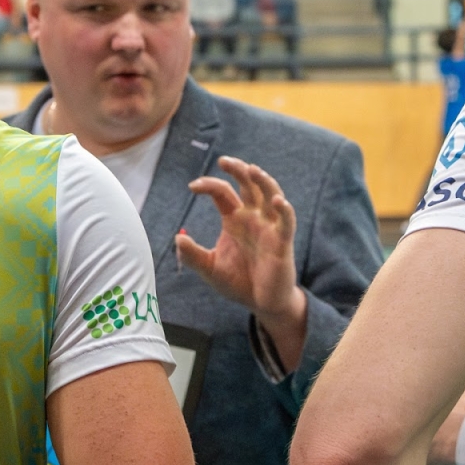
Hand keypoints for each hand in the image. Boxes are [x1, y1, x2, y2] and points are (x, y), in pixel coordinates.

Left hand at [176, 157, 304, 365]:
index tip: (192, 186)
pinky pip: (286, 221)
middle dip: (238, 169)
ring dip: (263, 181)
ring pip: (270, 194)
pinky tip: (277, 201)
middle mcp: (252, 217)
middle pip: (248, 184)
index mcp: (234, 219)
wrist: (261, 303)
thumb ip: (193, 256)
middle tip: (224, 161)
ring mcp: (269, 227)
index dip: (209, 184)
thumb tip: (178, 237)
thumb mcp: (210, 269)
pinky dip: (284, 210)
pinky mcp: (282, 241)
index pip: (222, 192)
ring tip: (252, 169)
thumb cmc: (238, 282)